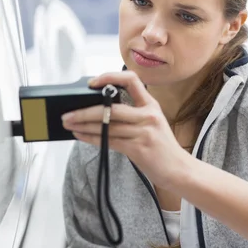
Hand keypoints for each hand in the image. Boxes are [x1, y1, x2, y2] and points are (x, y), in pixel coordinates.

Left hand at [61, 70, 187, 188]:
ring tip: (69, 124)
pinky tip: (81, 136)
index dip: (110, 77)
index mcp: (151, 105)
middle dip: (85, 110)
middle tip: (67, 113)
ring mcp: (144, 132)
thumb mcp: (152, 124)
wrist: (179, 170)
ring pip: (107, 125)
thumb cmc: (162, 149)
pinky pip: (110, 141)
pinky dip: (92, 138)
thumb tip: (100, 112)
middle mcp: (148, 115)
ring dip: (83, 125)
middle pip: (111, 108)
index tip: (92, 83)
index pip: (131, 80)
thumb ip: (133, 116)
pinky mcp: (139, 148)